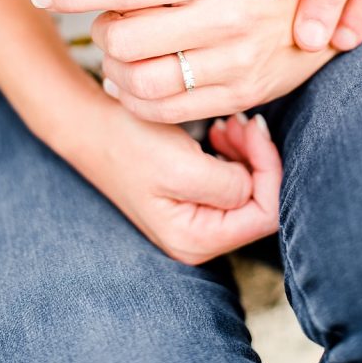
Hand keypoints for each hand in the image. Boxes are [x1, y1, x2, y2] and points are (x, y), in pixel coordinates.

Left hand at [30, 0, 361, 122]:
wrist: (329, 12)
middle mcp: (226, 17)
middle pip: (125, 38)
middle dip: (99, 30)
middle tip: (105, 20)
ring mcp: (234, 62)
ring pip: (141, 81)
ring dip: (114, 69)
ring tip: (119, 53)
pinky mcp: (240, 95)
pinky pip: (167, 110)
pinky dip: (136, 99)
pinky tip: (134, 81)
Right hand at [71, 105, 280, 264]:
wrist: (91, 125)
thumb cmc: (131, 144)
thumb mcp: (182, 166)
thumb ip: (228, 186)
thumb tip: (253, 185)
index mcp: (197, 240)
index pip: (266, 213)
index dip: (270, 170)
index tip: (253, 130)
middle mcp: (199, 240)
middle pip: (262, 202)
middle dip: (260, 159)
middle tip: (240, 122)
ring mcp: (198, 221)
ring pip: (251, 188)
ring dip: (247, 152)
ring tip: (227, 123)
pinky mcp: (195, 200)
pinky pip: (234, 180)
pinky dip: (235, 152)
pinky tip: (220, 131)